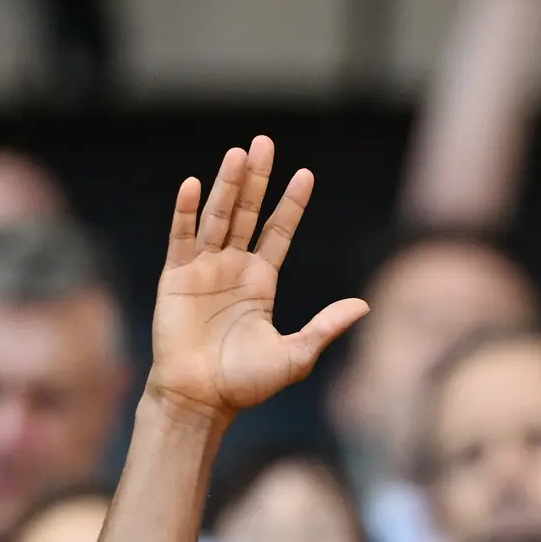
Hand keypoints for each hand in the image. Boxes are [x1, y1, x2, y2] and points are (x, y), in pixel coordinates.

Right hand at [148, 138, 372, 420]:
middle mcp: (232, 267)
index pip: (279, 232)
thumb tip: (365, 305)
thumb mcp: (297, 354)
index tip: (305, 174)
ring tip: (238, 153)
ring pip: (218, 217)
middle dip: (257, 179)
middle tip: (265, 142)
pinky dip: (184, 212)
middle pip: (248, 213)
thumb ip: (326, 327)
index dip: (291, 204)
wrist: (202, 400)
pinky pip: (181, 238)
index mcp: (261, 281)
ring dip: (227, 185)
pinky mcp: (175, 277)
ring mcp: (203, 269)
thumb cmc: (246, 383)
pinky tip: (191, 184)